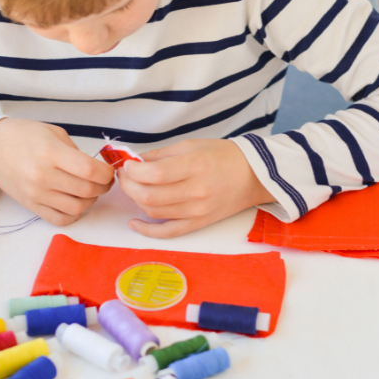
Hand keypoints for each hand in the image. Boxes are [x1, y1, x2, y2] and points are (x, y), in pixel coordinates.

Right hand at [0, 118, 114, 225]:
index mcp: (51, 153)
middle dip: (103, 186)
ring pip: (78, 208)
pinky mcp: (31, 206)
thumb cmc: (22, 136)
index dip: (107, 173)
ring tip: (88, 190)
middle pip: (87, 190)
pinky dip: (73, 214)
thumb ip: (76, 152)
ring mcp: (36, 194)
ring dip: (90, 201)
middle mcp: (43, 176)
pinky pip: (60, 219)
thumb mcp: (54, 132)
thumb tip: (96, 169)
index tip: (108, 170)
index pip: (90, 171)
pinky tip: (74, 201)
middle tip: (103, 180)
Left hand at [117, 139, 274, 237]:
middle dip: (128, 185)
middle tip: (124, 175)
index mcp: (195, 166)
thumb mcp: (191, 145)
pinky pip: (168, 232)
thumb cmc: (224, 156)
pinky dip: (147, 230)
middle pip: (149, 196)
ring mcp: (197, 211)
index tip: (127, 164)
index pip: (155, 174)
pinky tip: (134, 222)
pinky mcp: (198, 224)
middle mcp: (196, 191)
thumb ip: (161, 155)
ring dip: (135, 200)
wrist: (254, 176)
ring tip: (133, 188)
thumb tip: (135, 162)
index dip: (133, 170)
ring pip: (154, 212)